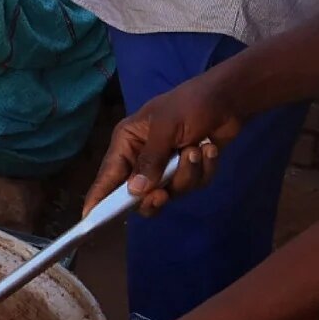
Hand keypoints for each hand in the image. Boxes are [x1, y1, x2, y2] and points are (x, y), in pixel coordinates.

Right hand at [83, 70, 241, 219]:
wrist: (228, 100)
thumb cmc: (190, 104)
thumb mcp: (166, 127)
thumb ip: (150, 160)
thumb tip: (134, 191)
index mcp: (128, 141)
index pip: (108, 174)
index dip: (98, 197)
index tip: (89, 219)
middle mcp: (143, 156)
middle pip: (139, 193)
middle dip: (155, 194)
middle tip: (162, 195)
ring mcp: (167, 166)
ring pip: (170, 191)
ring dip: (187, 175)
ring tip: (197, 150)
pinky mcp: (189, 170)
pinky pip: (192, 185)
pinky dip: (204, 170)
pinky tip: (210, 150)